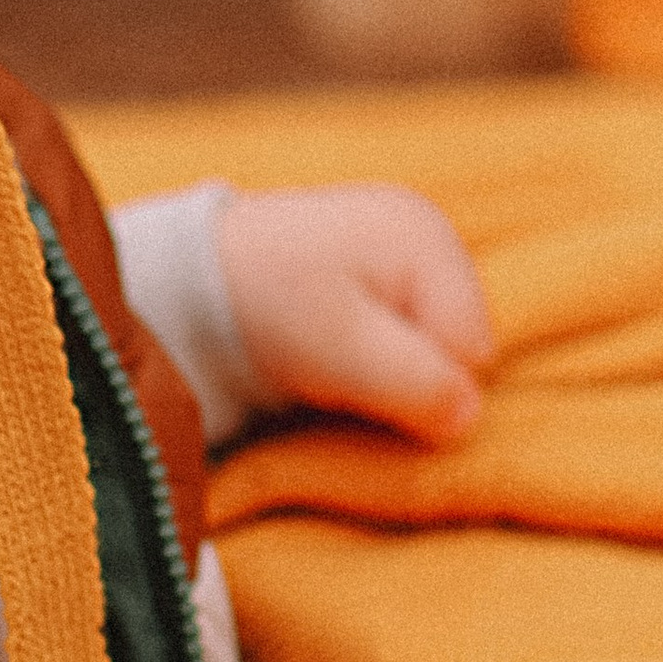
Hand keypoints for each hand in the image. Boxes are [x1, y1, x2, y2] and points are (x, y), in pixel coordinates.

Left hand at [217, 182, 492, 445]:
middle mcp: (428, 240)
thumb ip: (417, 385)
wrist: (188, 282)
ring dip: (387, 377)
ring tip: (328, 362)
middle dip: (409, 380)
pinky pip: (404, 342)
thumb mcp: (345, 351)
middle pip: (458, 351)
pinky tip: (328, 353)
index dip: (426, 389)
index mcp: (429, 242)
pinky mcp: (380, 281)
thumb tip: (472, 421)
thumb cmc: (269, 307)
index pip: (474, 353)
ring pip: (431, 353)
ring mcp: (405, 257)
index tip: (361, 384)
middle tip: (341, 375)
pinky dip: (371, 363)